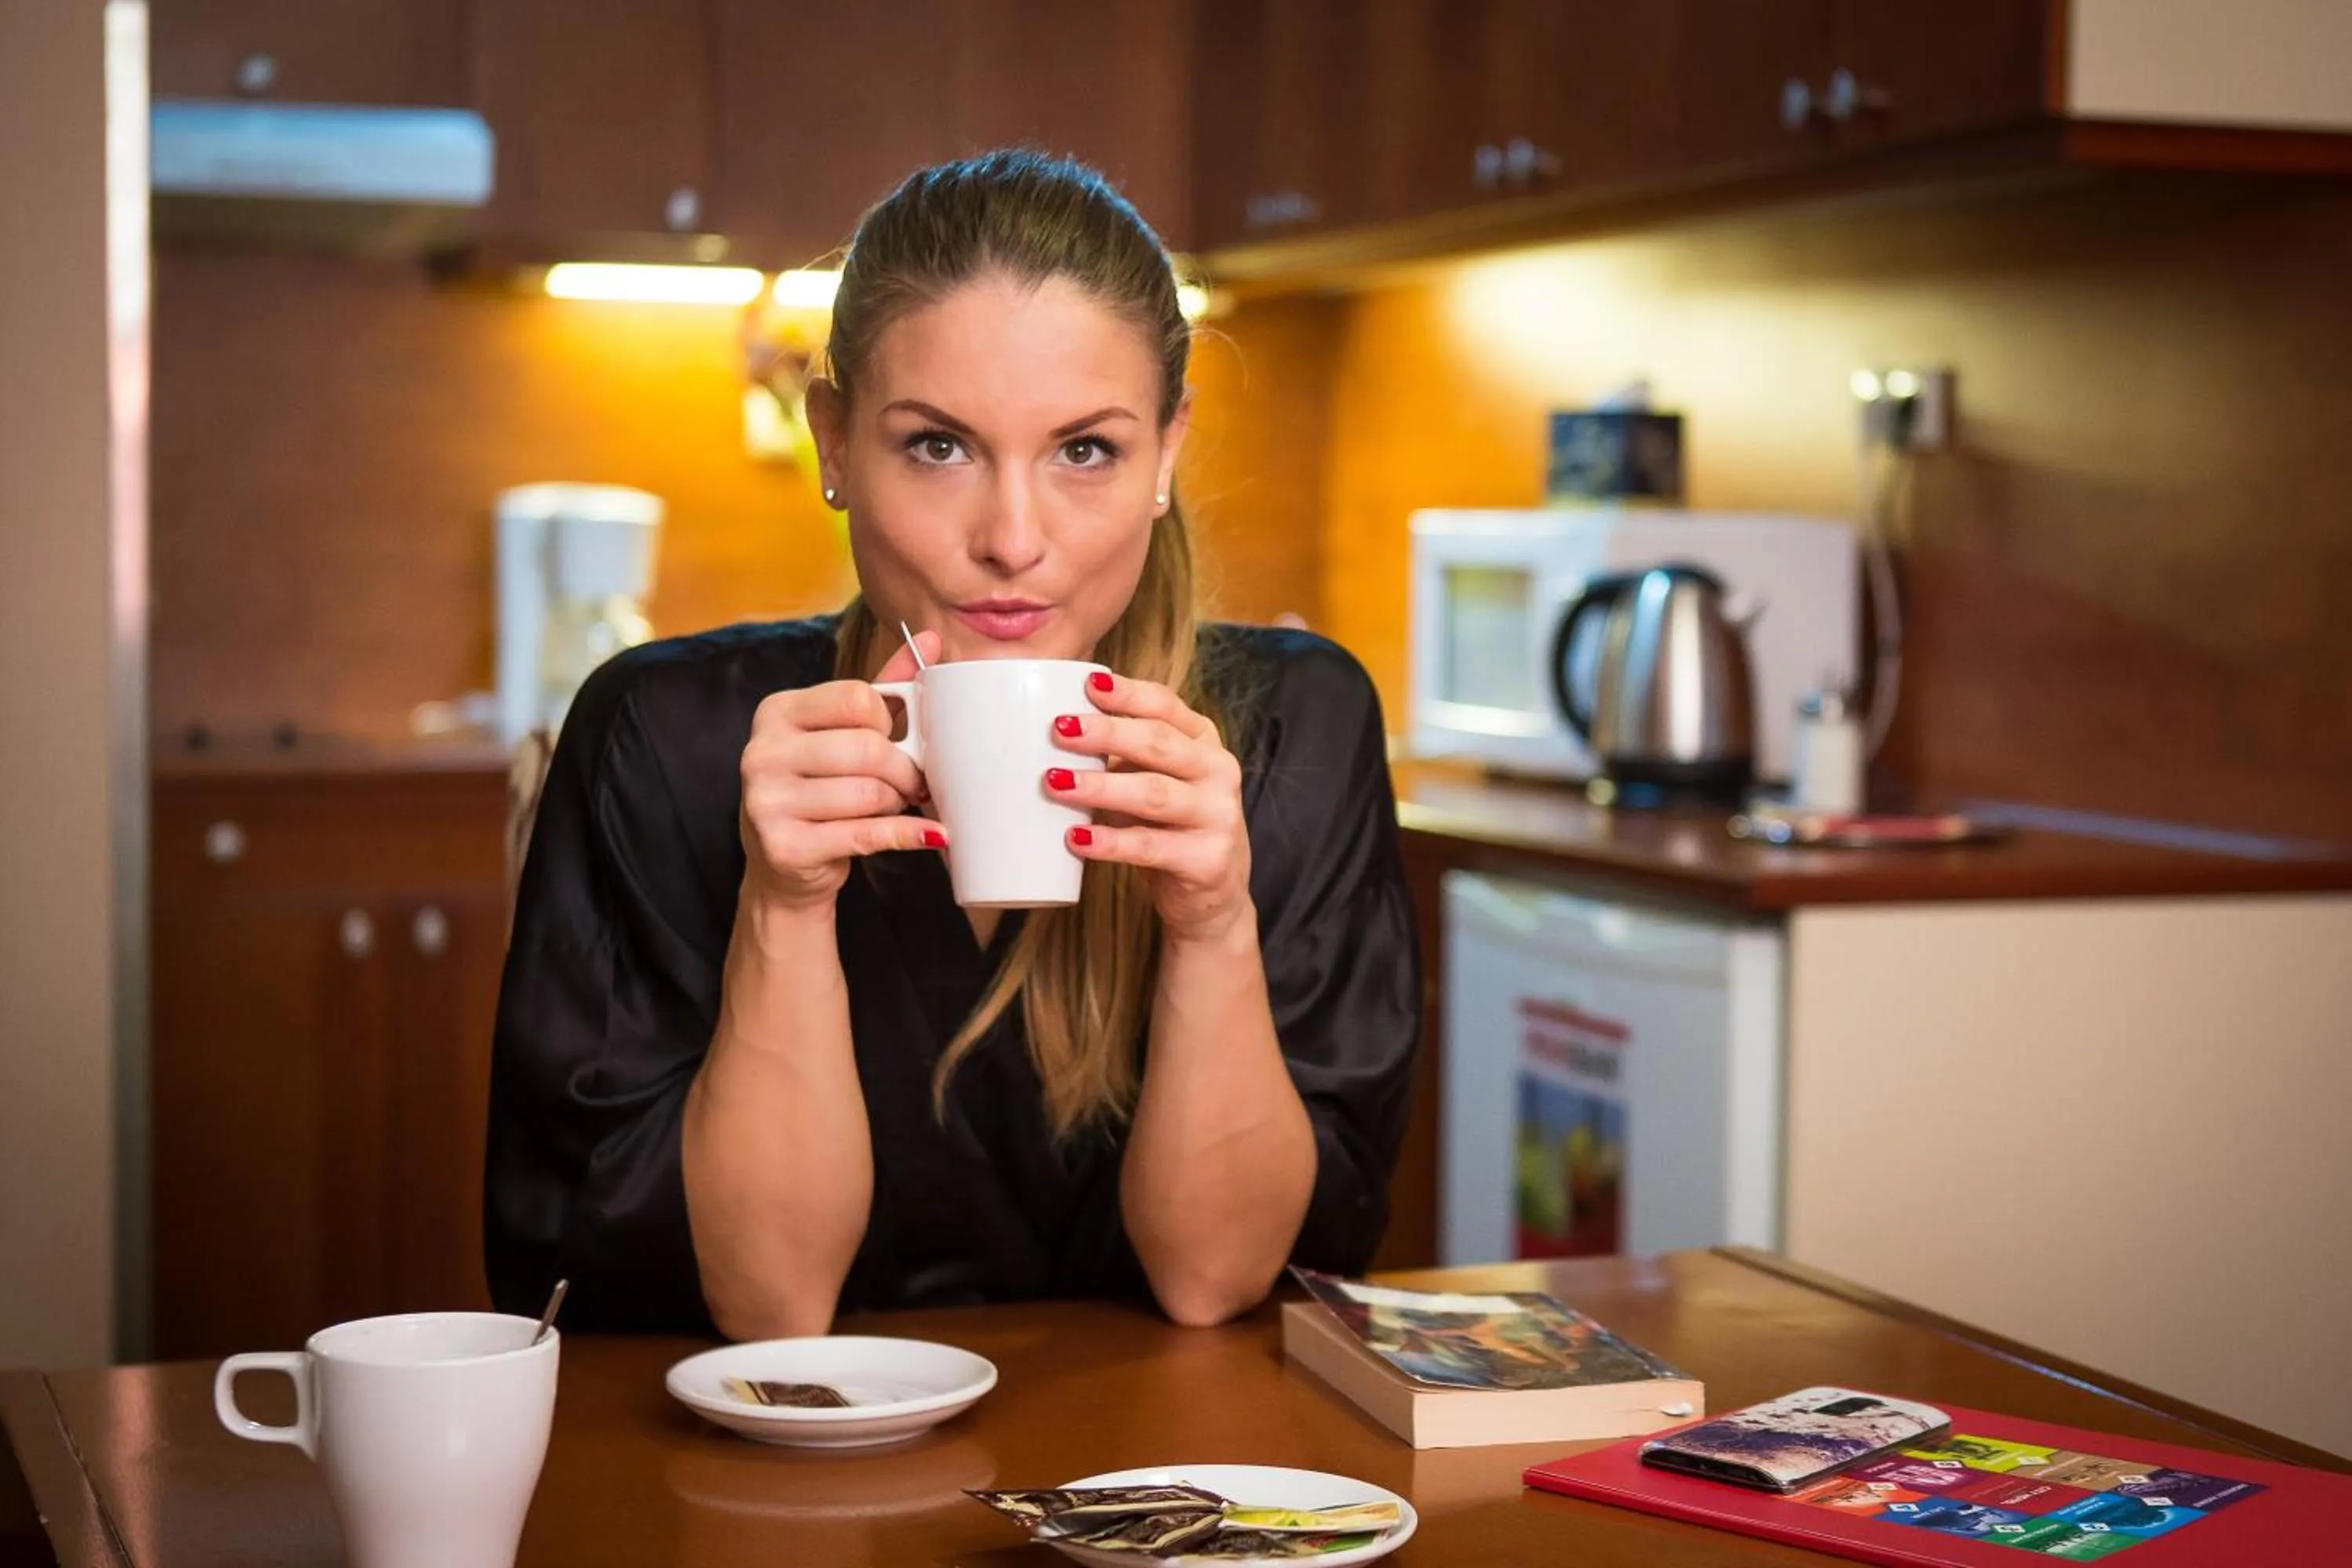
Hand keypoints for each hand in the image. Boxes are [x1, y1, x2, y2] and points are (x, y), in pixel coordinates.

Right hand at [738, 628, 944, 911]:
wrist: (784, 866)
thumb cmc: (820, 788)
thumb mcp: (844, 732)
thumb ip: (885, 686)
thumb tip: (930, 639)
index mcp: (776, 712)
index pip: (857, 698)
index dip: (890, 722)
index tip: (893, 740)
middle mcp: (762, 753)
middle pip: (867, 749)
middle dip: (903, 770)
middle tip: (910, 783)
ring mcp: (766, 802)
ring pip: (868, 794)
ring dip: (898, 803)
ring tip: (895, 805)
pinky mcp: (783, 847)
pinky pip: (865, 836)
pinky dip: (907, 835)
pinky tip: (929, 834)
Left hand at [1046, 671, 1251, 944]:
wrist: (1214, 896)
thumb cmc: (1170, 827)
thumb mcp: (1155, 781)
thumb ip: (1120, 757)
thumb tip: (1049, 733)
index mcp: (1204, 741)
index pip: (1166, 705)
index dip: (1127, 693)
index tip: (1086, 684)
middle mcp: (1218, 772)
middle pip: (1158, 743)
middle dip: (1105, 733)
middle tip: (1058, 730)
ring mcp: (1217, 816)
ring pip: (1152, 793)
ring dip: (1099, 786)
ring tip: (1055, 782)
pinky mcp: (1207, 860)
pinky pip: (1149, 847)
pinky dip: (1109, 842)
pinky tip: (1075, 839)